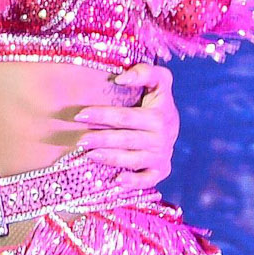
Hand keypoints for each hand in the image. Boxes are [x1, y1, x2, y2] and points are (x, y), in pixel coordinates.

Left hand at [77, 63, 178, 190]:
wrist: (173, 125)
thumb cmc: (158, 100)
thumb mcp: (159, 81)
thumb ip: (145, 72)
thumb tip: (120, 78)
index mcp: (159, 115)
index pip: (126, 116)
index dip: (102, 115)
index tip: (80, 115)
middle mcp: (162, 137)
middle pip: (125, 139)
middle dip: (101, 139)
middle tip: (79, 140)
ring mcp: (161, 155)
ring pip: (132, 159)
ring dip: (110, 158)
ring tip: (88, 155)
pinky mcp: (161, 170)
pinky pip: (148, 179)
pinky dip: (134, 182)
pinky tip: (117, 181)